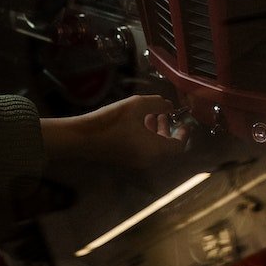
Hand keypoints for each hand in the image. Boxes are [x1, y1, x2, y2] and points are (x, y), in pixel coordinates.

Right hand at [42, 94, 188, 170]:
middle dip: (168, 129)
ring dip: (156, 132)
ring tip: (150, 115)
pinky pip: (143, 150)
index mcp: (155, 149)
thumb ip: (157, 104)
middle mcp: (148, 160)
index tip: (183, 121)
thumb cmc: (111, 121)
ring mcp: (136, 162)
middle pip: (166, 148)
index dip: (183, 133)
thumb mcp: (136, 106)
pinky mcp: (124, 160)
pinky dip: (145, 137)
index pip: (178, 146)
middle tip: (166, 114)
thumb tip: (169, 105)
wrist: (82, 138)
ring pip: (154, 148)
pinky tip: (136, 123)